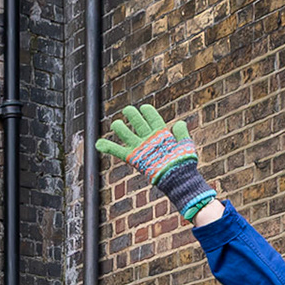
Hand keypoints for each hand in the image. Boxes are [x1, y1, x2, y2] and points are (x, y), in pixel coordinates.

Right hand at [93, 104, 215, 220]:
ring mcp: (141, 148)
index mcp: (162, 135)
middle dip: (132, 116)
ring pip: (128, 135)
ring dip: (121, 128)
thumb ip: (181, 133)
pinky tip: (98, 144)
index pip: (153, 119)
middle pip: (138, 124)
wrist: (177, 177)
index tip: (144, 108)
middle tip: (127, 110)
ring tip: (116, 123)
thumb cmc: (183, 163)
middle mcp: (150, 140)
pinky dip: (109, 147)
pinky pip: (119, 151)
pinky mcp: (134, 158)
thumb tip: (178, 123)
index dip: (148, 113)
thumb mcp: (185, 145)